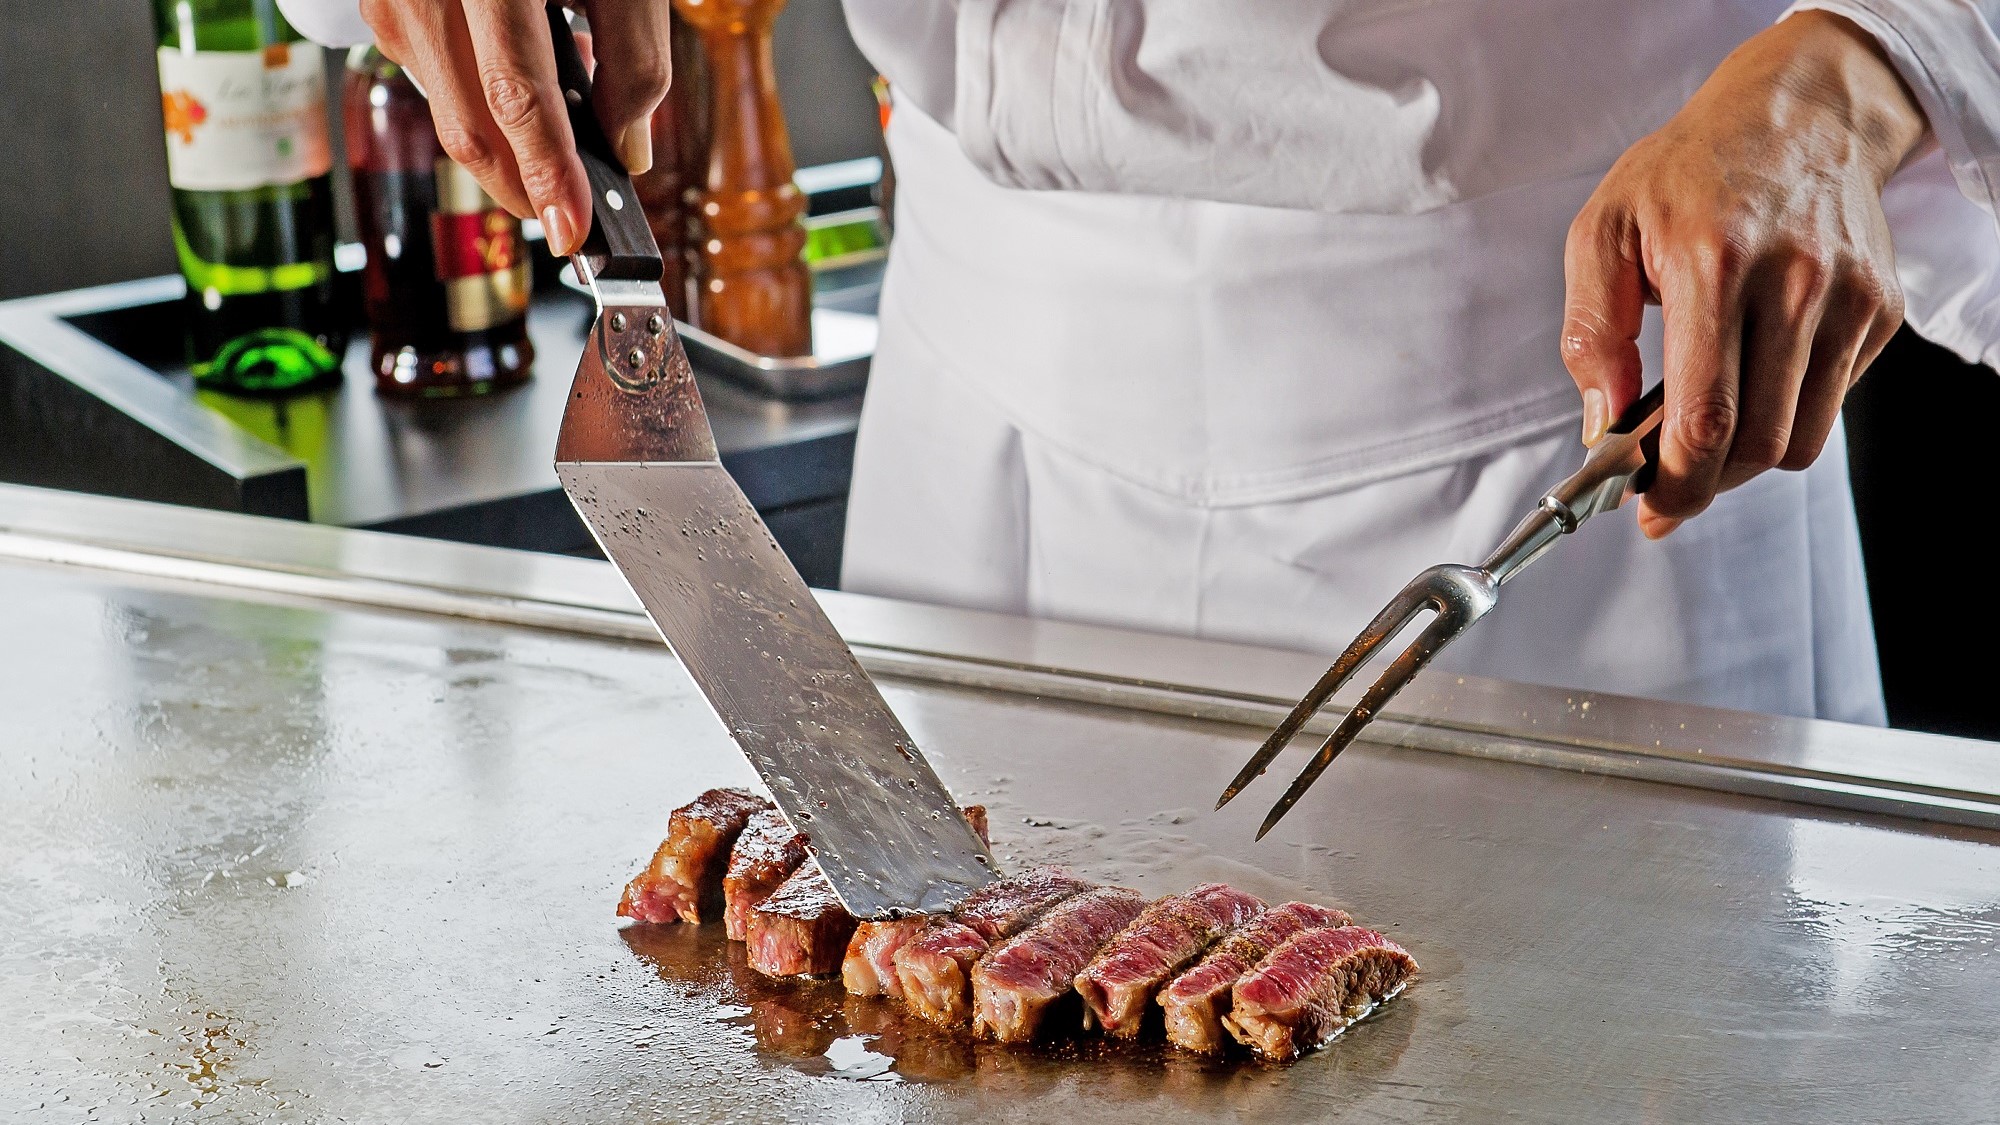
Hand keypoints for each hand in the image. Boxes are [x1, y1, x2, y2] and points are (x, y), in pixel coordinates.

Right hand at [360, 0, 672, 255]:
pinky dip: (480, 102)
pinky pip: (432, 79)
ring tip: (560, 139)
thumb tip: (628, 155)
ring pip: (449, 111)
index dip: (548, 174)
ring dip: (506, 145)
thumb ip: (637, 62)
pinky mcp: (383, 6)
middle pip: (471, 124)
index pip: (518, 95)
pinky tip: (519, 85)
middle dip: (526, 188)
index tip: (574, 233)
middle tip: (573, 216)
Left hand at [1561, 11, 1928, 537]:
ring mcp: (1847, 297)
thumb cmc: (1687, 172)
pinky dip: (1785, 414)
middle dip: (1705, 483)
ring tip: (1703, 432)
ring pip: (1801, 437)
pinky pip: (1830, 402)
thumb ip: (1590, 332)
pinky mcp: (1880, 308)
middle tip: (1666, 482)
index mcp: (1714, 264)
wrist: (1795, 116)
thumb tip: (1601, 422)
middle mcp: (1793, 282)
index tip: (1650, 509)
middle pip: (1758, 442)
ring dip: (1745, 458)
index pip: (1706, 413)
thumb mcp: (1603, 231)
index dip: (1677, 482)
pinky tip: (1750, 379)